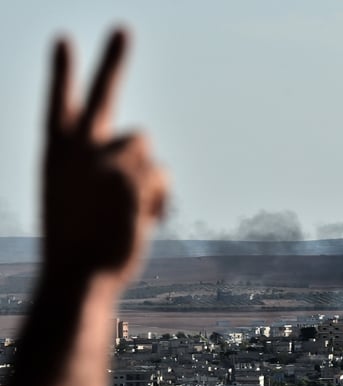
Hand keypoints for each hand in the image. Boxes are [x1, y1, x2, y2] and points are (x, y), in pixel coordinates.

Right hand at [42, 27, 166, 281]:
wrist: (79, 274)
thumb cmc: (79, 241)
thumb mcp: (79, 199)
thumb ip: (106, 167)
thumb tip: (146, 153)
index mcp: (56, 153)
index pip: (59, 103)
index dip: (62, 72)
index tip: (64, 38)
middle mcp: (78, 149)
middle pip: (103, 93)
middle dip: (113, 59)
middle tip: (123, 29)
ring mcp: (105, 158)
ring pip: (144, 145)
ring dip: (144, 175)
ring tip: (123, 211)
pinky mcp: (132, 174)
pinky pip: (162, 174)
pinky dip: (159, 198)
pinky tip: (139, 220)